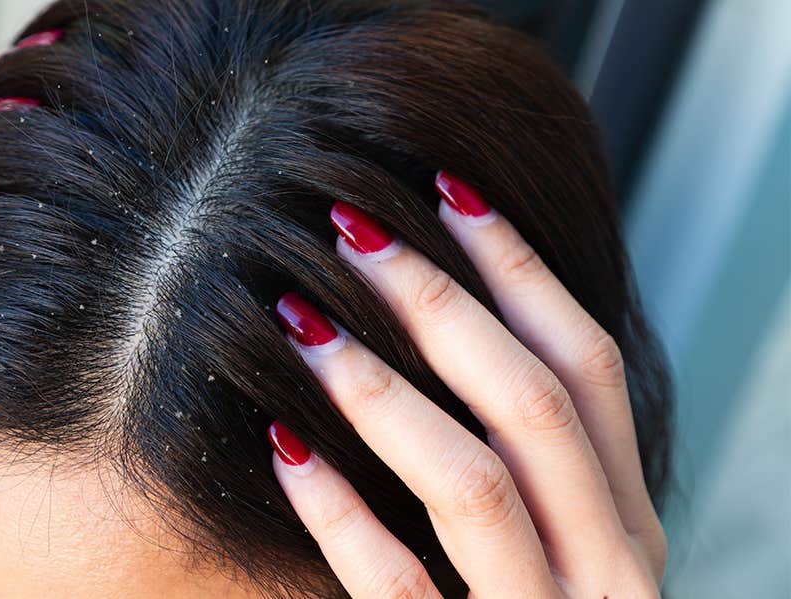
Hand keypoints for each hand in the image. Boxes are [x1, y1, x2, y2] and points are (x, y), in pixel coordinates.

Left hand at [267, 172, 664, 596]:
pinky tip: (281, 447)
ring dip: (383, 391)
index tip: (445, 189)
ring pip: (478, 483)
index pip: (588, 366)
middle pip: (537, 404)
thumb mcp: (556, 545)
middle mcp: (613, 569)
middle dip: (442, 305)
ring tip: (300, 321)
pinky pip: (402, 588)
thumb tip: (451, 320)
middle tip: (351, 229)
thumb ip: (533, 462)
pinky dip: (342, 511)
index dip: (520, 268)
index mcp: (627, 521)